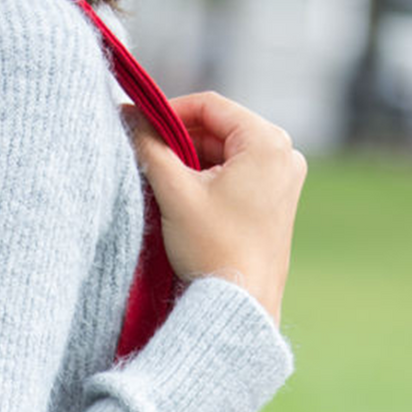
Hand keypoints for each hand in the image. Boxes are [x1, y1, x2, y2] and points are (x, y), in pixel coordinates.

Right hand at [122, 93, 306, 324]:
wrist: (241, 306)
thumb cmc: (213, 250)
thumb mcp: (175, 193)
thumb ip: (149, 148)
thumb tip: (126, 117)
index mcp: (267, 142)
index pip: (210, 106)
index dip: (168, 111)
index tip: (139, 124)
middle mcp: (284, 155)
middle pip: (220, 129)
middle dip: (179, 139)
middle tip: (144, 154)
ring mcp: (284, 180)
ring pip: (226, 154)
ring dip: (191, 161)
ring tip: (161, 180)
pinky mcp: (276, 203)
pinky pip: (237, 176)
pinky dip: (208, 179)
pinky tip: (183, 198)